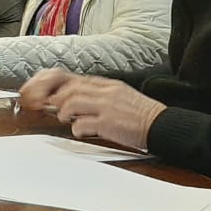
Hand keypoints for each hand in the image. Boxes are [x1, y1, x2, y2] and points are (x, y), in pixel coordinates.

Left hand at [19, 68, 165, 151]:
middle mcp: (106, 92)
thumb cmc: (140, 113)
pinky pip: (82, 124)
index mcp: (108, 85)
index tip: (49, 94)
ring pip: (72, 102)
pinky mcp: (108, 123)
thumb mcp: (120, 95)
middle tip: (55, 108)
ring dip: (64, 112)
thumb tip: (75, 97)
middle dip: (57, 98)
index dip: (57, 86)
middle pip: (70, 89)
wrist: (161, 125)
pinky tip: (81, 131)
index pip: (75, 79)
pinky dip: (77, 129)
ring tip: (66, 119)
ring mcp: (107, 107)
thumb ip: (98, 94)